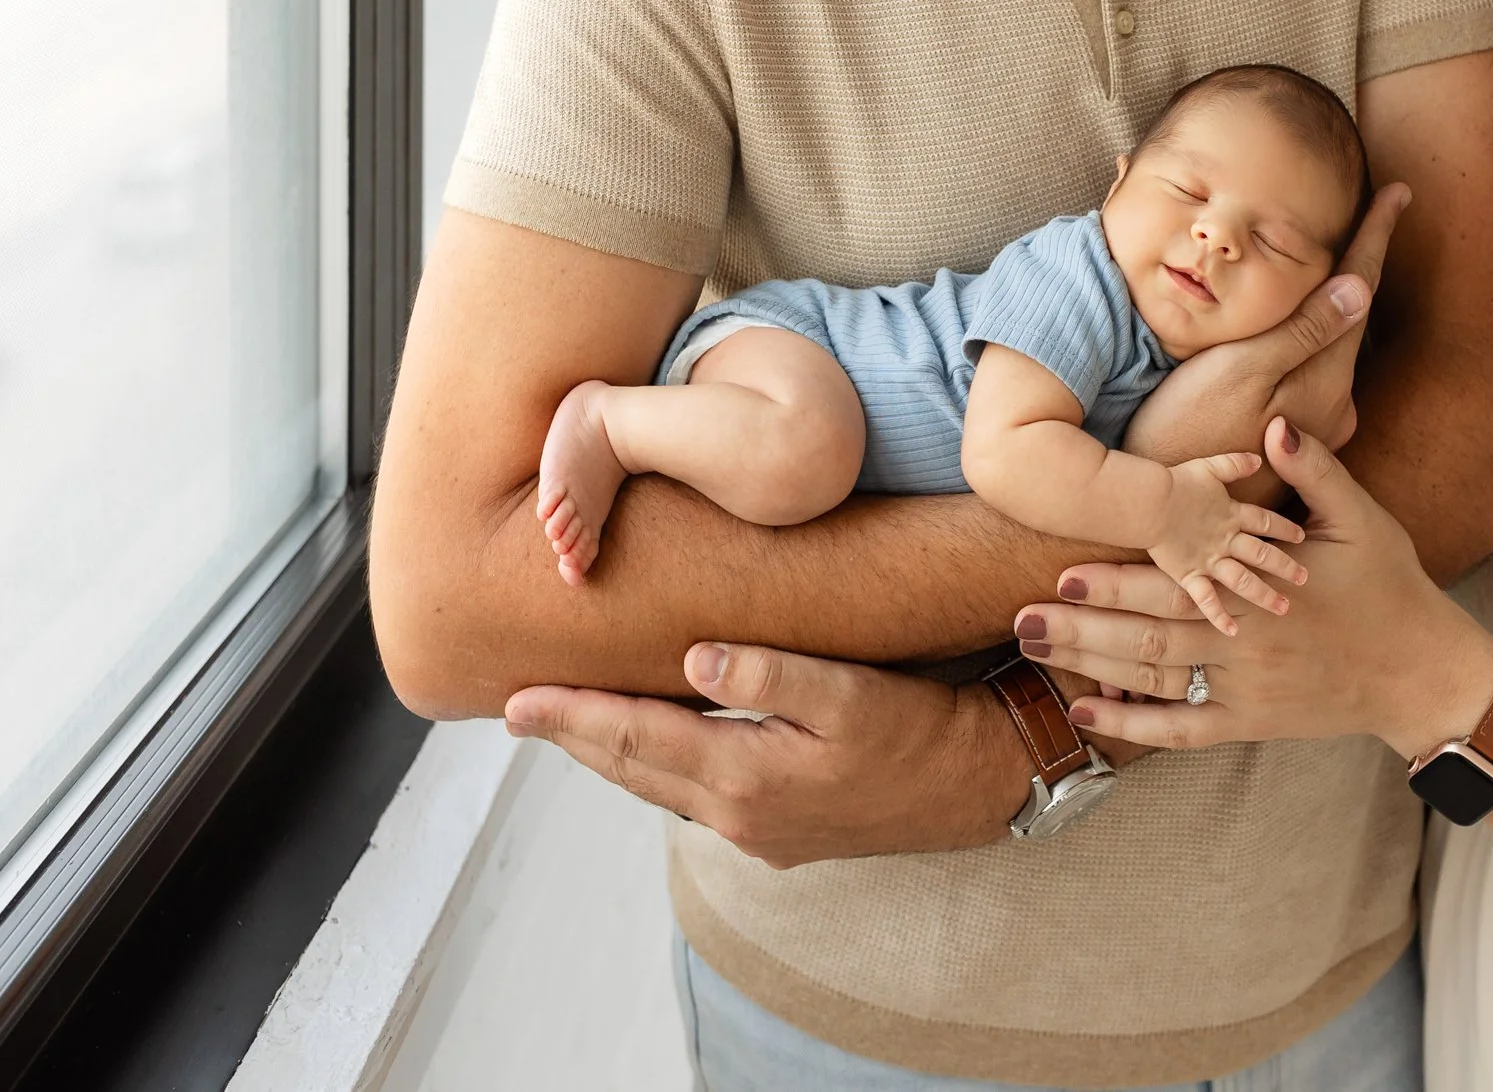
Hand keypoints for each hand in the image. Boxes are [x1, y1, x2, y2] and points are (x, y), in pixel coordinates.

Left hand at [503, 643, 1028, 866]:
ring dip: (612, 756)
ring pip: (661, 788)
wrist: (977, 786)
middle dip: (575, 739)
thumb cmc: (921, 731)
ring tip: (572, 727)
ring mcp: (758, 832)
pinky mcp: (780, 833)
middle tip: (518, 712)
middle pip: (634, 770)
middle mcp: (739, 815)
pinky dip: (658, 769)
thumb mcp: (852, 694)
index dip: (572, 718)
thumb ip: (771, 674)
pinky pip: (694, 798)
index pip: (636, 738)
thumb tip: (694, 660)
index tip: (515, 703)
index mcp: (746, 776)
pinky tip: (656, 750)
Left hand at [1015, 416, 1492, 757]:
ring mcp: (1246, 692)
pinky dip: (1133, 728)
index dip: (1119, 582)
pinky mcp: (1252, 724)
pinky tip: (1085, 714)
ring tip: (1035, 653)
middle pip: (1150, 640)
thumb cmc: (1393, 587)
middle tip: (1021, 619)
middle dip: (1084, 629)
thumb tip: (1277, 422)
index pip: (1177, 588)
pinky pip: (1183, 732)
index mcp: (1262, 596)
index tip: (1064, 571)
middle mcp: (1245, 648)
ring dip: (1092, 668)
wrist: (1423, 671)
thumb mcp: (1361, 520)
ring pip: (1157, 683)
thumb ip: (1315, 471)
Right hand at [1121, 186, 1410, 481]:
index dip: (1377, 236)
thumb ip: (1303, 332)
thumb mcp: (1242, 372)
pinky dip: (1303, 337)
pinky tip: (1288, 329)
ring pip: (1325, 346)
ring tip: (1329, 255)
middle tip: (1375, 208)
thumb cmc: (1185, 432)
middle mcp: (1333, 407)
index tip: (1400, 191)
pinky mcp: (1291, 440)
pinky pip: (1304, 370)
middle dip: (1355, 265)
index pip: (1360, 291)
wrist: (1156, 508)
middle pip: (1348, 317)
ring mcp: (1315, 428)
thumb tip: (1360, 287)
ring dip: (1326, 304)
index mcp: (1327, 382)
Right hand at [1147, 451, 1308, 634]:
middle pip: (1262, 553)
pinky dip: (1219, 616)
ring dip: (1264, 594)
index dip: (1285, 528)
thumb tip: (1259, 456)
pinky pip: (1206, 599)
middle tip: (1304, 579)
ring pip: (1244, 580)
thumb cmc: (1175, 482)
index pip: (1267, 521)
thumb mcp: (1210, 465)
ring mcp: (1209, 559)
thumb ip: (1235, 463)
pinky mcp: (1188, 574)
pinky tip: (1233, 631)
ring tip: (1283, 607)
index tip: (1301, 536)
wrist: (1148, 501)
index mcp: (1233, 512)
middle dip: (1285, 565)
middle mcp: (1226, 538)